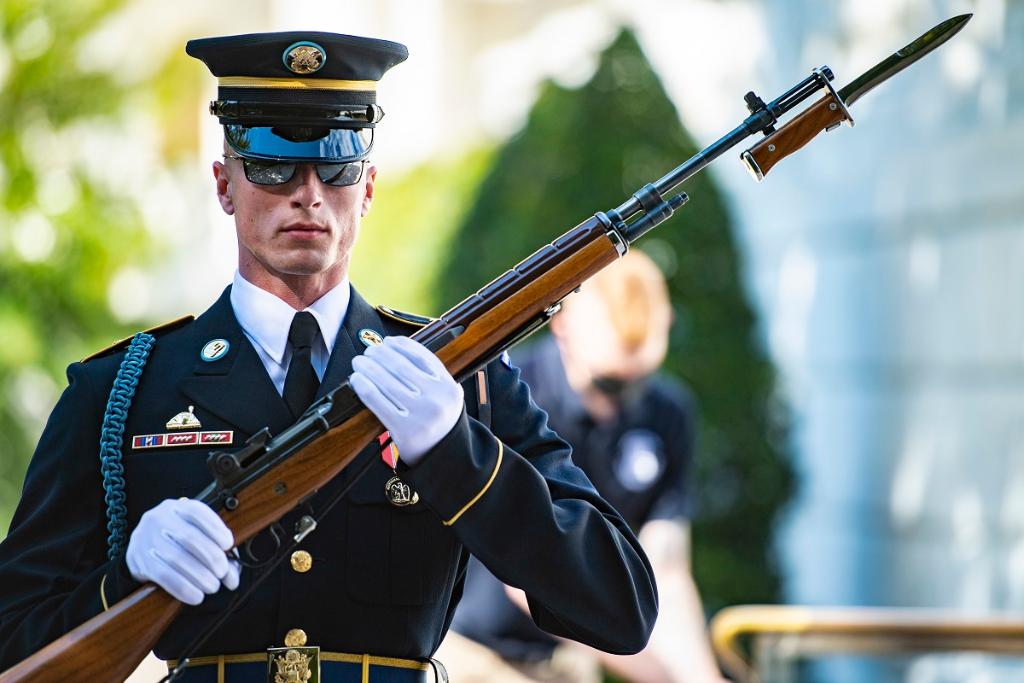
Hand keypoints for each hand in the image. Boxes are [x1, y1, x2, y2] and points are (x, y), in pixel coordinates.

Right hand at [126, 498, 239, 604]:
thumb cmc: (178, 539)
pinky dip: (184, 588)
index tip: (229, 545)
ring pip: (177, 558)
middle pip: (189, 537)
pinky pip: (164, 576)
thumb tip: (232, 577)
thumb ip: (217, 549)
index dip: (216, 529)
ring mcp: (147, 539)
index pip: (198, 513)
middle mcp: (160, 519)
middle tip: (223, 572)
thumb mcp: (196, 532)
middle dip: (212, 557)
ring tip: (212, 586)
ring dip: (200, 576)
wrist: (143, 546)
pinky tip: (196, 595)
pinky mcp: (139, 560)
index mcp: (178, 507)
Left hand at [350, 335, 463, 465]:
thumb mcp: (447, 395)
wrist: (443, 456)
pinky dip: (363, 387)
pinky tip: (357, 379)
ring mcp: (420, 415)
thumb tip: (396, 350)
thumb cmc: (439, 421)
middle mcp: (436, 399)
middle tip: (368, 351)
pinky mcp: (404, 430)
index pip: (421, 356)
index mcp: (448, 386)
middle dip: (380, 354)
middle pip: (400, 366)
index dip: (400, 345)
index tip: (387, 341)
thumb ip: (431, 375)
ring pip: (386, 381)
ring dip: (367, 367)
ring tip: (359, 362)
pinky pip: (377, 401)